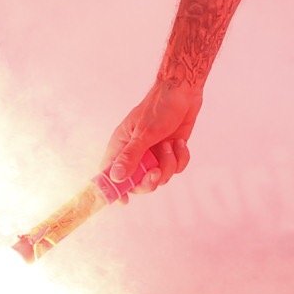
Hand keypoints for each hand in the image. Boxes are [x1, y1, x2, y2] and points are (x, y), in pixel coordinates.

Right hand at [102, 80, 202, 196]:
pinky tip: (180, 142)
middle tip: (156, 172)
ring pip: (161, 176)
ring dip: (169, 163)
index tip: (123, 201)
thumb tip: (115, 177)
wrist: (183, 92)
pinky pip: (176, 168)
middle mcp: (136, 153)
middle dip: (149, 181)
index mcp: (121, 145)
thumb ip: (130, 156)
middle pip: (137, 182)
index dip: (114, 189)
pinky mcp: (171, 152)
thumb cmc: (159, 107)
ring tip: (170, 144)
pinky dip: (181, 157)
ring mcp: (154, 154)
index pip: (109, 172)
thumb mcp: (143, 133)